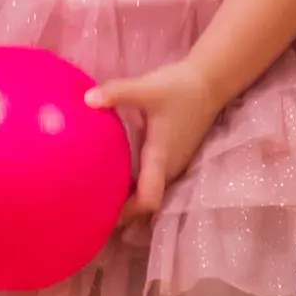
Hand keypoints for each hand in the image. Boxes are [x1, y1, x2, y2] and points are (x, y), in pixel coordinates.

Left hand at [92, 59, 220, 226]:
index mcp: (160, 158)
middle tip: (89, 208)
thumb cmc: (179, 88)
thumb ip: (117, 93)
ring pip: (149, 193)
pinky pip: (152, 182)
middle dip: (122, 211)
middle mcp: (169, 168)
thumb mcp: (147, 88)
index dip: (127, 211)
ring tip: (98, 195)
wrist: (208, 83)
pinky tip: (116, 176)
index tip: (101, 212)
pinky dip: (135, 186)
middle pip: (145, 204)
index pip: (148, 200)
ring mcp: (173, 165)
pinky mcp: (174, 158)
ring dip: (129, 199)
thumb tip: (87, 99)